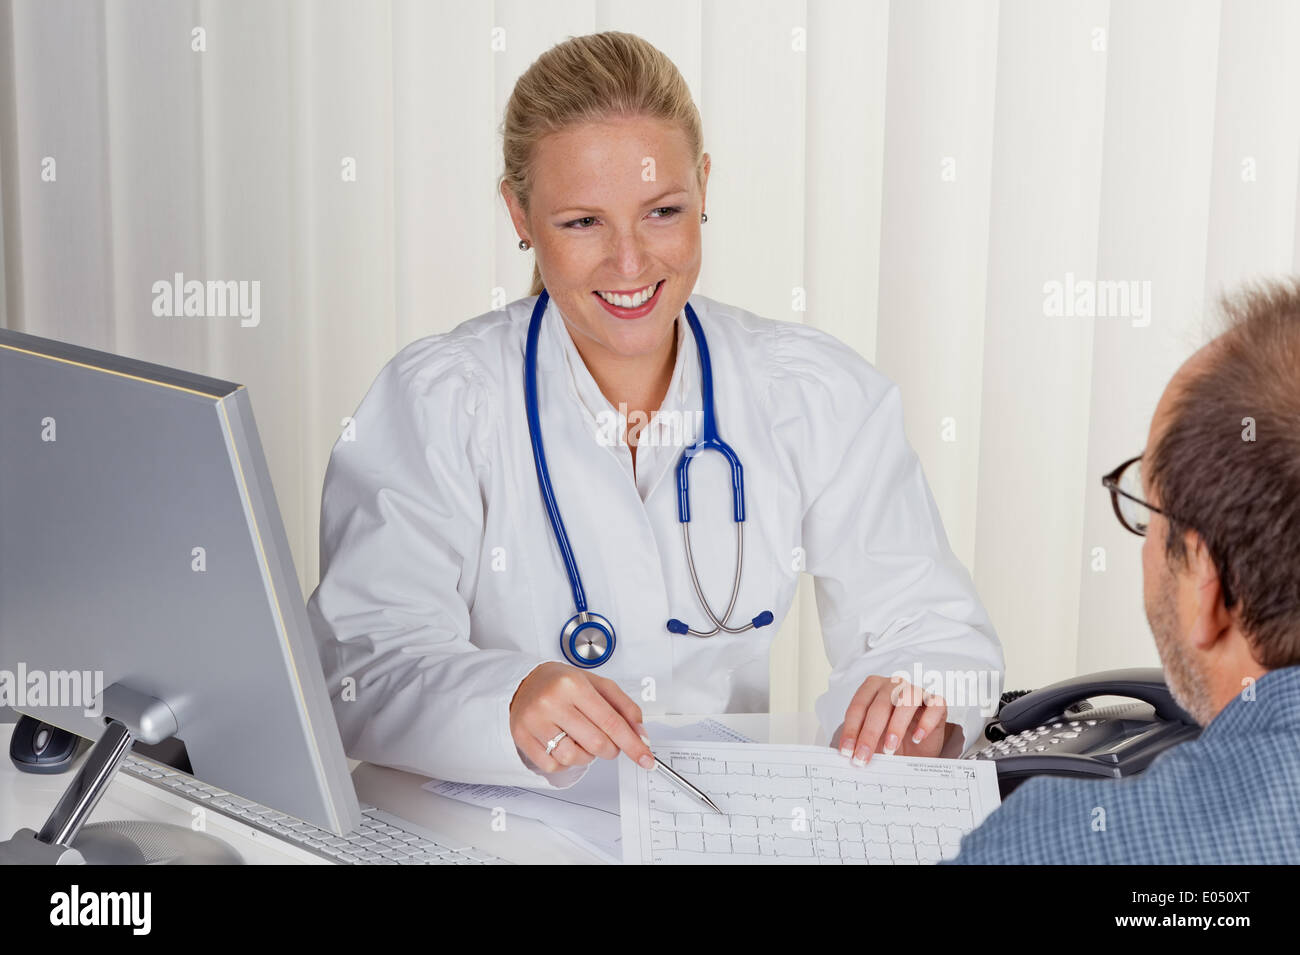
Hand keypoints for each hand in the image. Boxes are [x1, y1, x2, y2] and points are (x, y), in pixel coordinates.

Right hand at [509, 662, 654, 773]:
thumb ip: (624, 707)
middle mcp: (552, 702)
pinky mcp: (522, 737)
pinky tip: (563, 744)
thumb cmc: (565, 684)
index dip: (632, 744)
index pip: (611, 722)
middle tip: (607, 742)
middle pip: (596, 743)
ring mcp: (534, 721)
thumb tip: (641, 736)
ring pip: (574, 758)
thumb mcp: (598, 685)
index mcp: (573, 685)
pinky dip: (565, 762)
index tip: (646, 759)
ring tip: (581, 739)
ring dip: (586, 756)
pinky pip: (553, 766)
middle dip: (610, 749)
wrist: (526, 682)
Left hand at [834, 675, 948, 763]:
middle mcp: (894, 685)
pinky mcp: (937, 703)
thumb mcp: (873, 742)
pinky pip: (935, 706)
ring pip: (907, 701)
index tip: (846, 752)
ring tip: (889, 749)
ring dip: (896, 726)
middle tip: (863, 757)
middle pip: (879, 706)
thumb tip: (846, 757)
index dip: (851, 730)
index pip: (858, 706)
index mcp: (872, 688)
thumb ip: (860, 743)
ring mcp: (917, 691)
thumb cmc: (891, 741)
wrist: (917, 749)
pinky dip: (926, 722)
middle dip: (869, 733)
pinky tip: (918, 738)